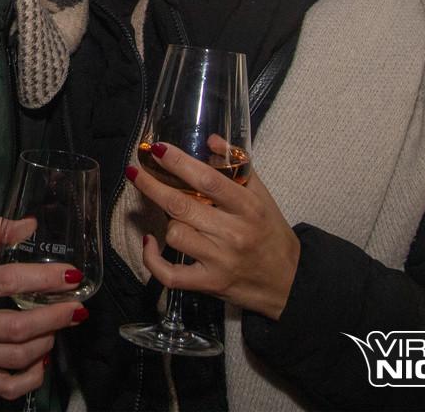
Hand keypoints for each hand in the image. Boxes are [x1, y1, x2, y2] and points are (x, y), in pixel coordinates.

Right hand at [0, 217, 87, 400]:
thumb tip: (31, 224)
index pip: (7, 282)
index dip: (43, 278)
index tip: (70, 275)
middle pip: (16, 327)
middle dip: (55, 318)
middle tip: (76, 308)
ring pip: (15, 358)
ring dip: (46, 343)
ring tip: (59, 328)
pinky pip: (5, 387)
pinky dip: (30, 377)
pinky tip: (42, 360)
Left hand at [129, 140, 299, 319]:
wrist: (290, 281)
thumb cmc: (271, 233)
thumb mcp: (262, 196)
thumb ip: (238, 166)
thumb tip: (210, 141)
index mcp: (249, 207)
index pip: (208, 180)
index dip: (179, 162)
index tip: (158, 149)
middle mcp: (234, 233)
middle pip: (182, 205)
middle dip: (152, 185)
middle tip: (135, 171)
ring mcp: (220, 261)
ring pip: (175, 234)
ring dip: (164, 221)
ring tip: (167, 214)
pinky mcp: (209, 284)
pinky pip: (170, 274)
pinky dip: (152, 259)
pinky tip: (149, 242)